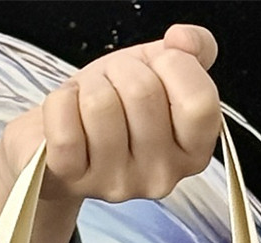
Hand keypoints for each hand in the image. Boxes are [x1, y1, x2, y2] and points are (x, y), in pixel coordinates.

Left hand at [0, 25, 221, 205]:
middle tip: (115, 87)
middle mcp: (161, 176)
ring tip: (90, 103)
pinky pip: (65, 122)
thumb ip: (194, 48)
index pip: (199, 102)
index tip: (158, 70)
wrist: (62, 138)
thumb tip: (182, 40)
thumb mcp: (161, 69)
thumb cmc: (116, 105)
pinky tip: (69, 115)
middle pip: (143, 92)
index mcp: (193, 152)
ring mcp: (117, 184)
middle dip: (123, 71)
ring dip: (90, 85)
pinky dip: (60, 102)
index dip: (174, 66)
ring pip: (100, 104)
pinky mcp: (74, 180)